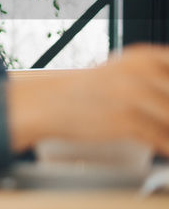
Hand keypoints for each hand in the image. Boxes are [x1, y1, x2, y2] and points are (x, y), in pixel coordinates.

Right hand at [8, 44, 168, 153]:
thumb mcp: (125, 73)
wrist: (50, 104)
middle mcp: (142, 72)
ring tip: (165, 134)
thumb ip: (156, 78)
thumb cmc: (89, 92)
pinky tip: (166, 152)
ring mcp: (135, 95)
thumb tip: (168, 97)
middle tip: (167, 119)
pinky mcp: (127, 120)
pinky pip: (163, 139)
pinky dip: (168, 148)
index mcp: (145, 56)